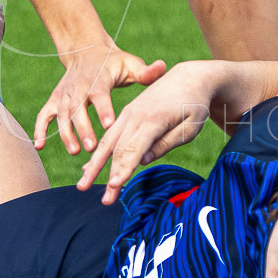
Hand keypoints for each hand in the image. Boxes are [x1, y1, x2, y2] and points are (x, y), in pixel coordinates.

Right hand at [34, 38, 166, 156]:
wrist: (86, 50)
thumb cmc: (114, 63)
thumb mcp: (130, 64)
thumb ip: (146, 71)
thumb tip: (162, 68)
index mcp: (99, 80)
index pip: (100, 95)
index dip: (104, 109)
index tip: (110, 125)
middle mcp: (79, 87)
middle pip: (78, 108)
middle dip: (83, 128)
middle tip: (92, 148)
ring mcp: (64, 94)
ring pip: (61, 114)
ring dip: (66, 133)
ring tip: (75, 152)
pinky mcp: (54, 100)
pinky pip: (43, 115)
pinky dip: (39, 130)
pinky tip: (39, 147)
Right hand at [77, 64, 213, 202]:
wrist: (189, 78)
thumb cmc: (194, 104)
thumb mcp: (190, 126)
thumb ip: (166, 143)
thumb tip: (143, 161)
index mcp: (153, 118)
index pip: (134, 147)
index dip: (124, 168)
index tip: (115, 185)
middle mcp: (135, 115)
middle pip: (117, 149)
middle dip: (107, 175)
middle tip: (103, 200)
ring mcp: (128, 114)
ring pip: (107, 142)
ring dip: (95, 166)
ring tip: (83, 185)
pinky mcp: (126, 115)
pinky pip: (109, 136)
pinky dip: (98, 153)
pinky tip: (89, 167)